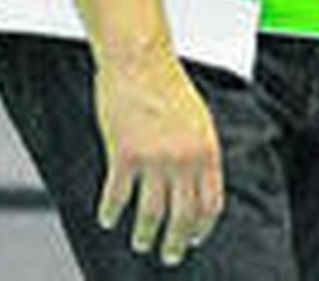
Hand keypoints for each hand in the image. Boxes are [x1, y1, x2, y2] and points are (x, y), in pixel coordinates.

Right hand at [93, 47, 222, 266]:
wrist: (141, 62)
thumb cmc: (168, 87)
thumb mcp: (199, 120)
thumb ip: (199, 153)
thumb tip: (196, 187)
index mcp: (206, 150)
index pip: (210, 203)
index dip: (202, 227)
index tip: (194, 239)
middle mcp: (183, 159)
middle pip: (182, 216)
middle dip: (175, 242)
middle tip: (169, 256)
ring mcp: (154, 160)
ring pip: (150, 214)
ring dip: (145, 235)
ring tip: (141, 243)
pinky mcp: (123, 156)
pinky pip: (116, 197)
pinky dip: (111, 212)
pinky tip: (108, 219)